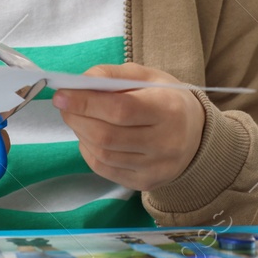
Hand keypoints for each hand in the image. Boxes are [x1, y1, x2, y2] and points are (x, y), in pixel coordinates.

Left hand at [52, 63, 204, 191]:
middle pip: (107, 135)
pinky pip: (104, 169)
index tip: (62, 95)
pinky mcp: (145, 182)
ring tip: (78, 118)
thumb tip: (78, 83)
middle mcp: (165, 143)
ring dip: (80, 133)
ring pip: (103, 154)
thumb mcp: (148, 77)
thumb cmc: (167, 100)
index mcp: (169, 109)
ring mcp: (155, 167)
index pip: (121, 110)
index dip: (86, 103)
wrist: (196, 136)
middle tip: (64, 105)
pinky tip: (90, 137)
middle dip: (77, 118)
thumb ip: (113, 75)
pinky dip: (89, 151)